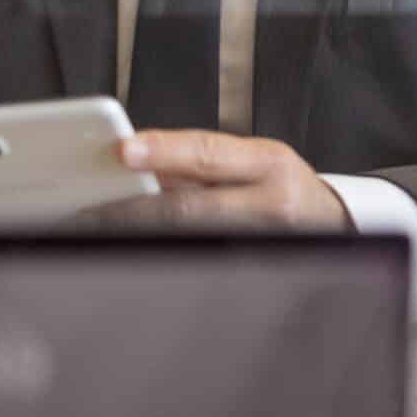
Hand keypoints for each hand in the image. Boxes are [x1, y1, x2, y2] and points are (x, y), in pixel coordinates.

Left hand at [86, 131, 352, 231]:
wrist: (330, 224)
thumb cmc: (284, 187)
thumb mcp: (254, 160)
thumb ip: (199, 159)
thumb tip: (134, 159)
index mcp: (270, 165)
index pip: (209, 155)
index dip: (164, 151)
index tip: (122, 150)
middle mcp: (267, 204)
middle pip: (189, 208)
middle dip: (132, 207)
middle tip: (86, 204)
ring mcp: (254, 242)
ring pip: (182, 237)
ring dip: (134, 231)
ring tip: (92, 224)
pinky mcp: (240, 266)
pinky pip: (188, 255)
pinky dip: (152, 247)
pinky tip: (125, 243)